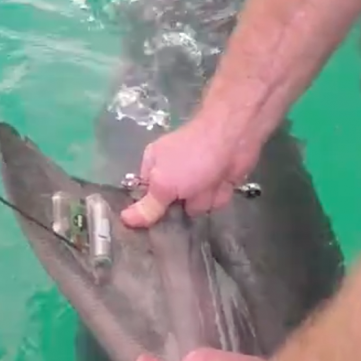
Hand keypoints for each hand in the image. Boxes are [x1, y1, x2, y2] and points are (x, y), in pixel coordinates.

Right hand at [120, 120, 261, 227]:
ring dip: (204, 199)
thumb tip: (125, 220)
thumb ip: (148, 206)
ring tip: (210, 183)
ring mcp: (196, 180)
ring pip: (196, 207)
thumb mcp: (164, 183)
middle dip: (183, 205)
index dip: (152, 211)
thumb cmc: (192, 157)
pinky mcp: (217, 183)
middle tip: (188, 194)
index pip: (146, 199)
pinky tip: (223, 183)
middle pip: (172, 208)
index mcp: (153, 167)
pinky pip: (214, 202)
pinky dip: (220, 194)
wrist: (234, 138)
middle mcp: (173, 174)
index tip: (156, 222)